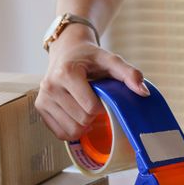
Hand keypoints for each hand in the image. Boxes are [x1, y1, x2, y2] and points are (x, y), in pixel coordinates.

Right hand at [36, 24, 150, 140]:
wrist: (67, 51)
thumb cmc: (90, 57)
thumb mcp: (110, 60)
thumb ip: (129, 73)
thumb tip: (143, 92)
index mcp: (66, 73)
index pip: (90, 108)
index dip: (103, 107)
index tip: (102, 96)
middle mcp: (50, 86)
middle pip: (82, 120)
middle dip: (93, 116)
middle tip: (94, 101)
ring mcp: (43, 98)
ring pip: (71, 130)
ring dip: (84, 124)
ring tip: (85, 107)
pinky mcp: (40, 108)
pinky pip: (61, 133)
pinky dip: (73, 129)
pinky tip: (76, 114)